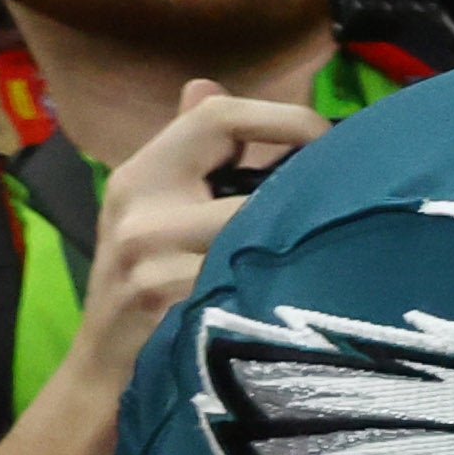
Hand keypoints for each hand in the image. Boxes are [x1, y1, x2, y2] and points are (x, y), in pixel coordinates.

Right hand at [84, 86, 325, 371]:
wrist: (105, 368)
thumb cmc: (144, 281)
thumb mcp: (151, 209)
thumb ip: (188, 150)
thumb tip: (206, 85)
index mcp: (141, 175)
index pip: (217, 114)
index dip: (283, 116)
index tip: (329, 139)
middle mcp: (141, 210)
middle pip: (254, 180)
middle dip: (307, 193)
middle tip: (348, 203)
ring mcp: (152, 260)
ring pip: (259, 234)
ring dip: (300, 243)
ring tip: (330, 251)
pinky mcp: (171, 305)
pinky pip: (250, 282)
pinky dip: (283, 283)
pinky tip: (302, 294)